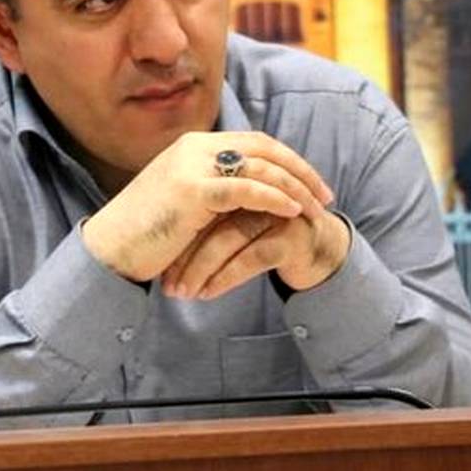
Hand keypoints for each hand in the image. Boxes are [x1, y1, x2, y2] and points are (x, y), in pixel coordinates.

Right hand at [81, 131, 333, 282]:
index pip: (254, 141)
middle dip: (301, 170)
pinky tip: (293, 212)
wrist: (109, 250)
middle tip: (326, 194)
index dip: (288, 160)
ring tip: (318, 208)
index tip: (312, 183)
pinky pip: (246, 189)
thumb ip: (214, 192)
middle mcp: (194, 148)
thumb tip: (250, 199)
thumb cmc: (146, 234)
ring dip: (296, 186)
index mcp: (193, 146)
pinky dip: (275, 198)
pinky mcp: (192, 191)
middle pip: (264, 147)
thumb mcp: (184, 203)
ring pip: (260, 166)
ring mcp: (192, 166)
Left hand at [161, 203, 349, 299]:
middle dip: (184, 254)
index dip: (175, 232)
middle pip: (210, 218)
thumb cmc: (268, 234)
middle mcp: (257, 187)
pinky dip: (225, 277)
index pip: (198, 201)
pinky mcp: (290, 235)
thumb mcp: (233, 220)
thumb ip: (206, 215)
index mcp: (239, 176)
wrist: (319, 252)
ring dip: (201, 269)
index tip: (151, 261)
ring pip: (228, 238)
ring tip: (182, 293)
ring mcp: (276, 209)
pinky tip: (208, 293)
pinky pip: (251, 257)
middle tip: (165, 283)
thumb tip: (158, 230)